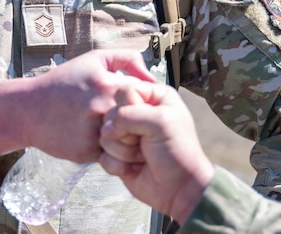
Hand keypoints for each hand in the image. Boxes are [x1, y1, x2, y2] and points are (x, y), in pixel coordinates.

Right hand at [0, 49, 155, 161]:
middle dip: (136, 120)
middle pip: (139, 120)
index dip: (143, 98)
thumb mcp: (92, 60)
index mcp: (107, 86)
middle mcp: (103, 110)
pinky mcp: (87, 153)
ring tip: (116, 130)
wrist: (28, 109)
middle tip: (128, 118)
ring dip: (125, 138)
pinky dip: (109, 149)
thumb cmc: (63, 82)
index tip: (134, 100)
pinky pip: (111, 155)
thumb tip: (150, 74)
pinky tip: (98, 138)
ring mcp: (95, 133)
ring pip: (127, 141)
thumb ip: (125, 59)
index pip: (146, 95)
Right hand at [99, 79, 214, 223]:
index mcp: (153, 97)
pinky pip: (102, 154)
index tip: (145, 123)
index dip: (129, 108)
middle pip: (111, 113)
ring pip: (104, 134)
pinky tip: (134, 168)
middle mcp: (138, 113)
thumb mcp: (161, 122)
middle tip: (144, 142)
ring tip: (142, 156)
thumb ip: (130, 115)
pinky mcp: (116, 154)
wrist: (178, 189)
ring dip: (123, 151)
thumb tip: (106, 128)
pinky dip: (117, 164)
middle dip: (125, 133)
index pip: (125, 91)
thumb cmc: (177, 152)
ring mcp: (125, 134)